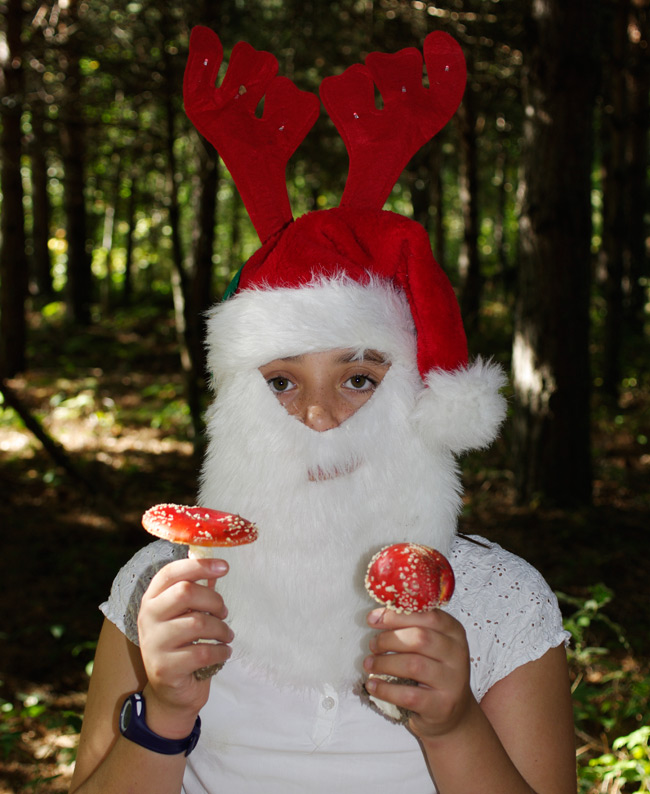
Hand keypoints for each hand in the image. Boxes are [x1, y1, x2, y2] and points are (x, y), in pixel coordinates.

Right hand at [137, 557, 231, 736]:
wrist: (171, 693)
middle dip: (214, 601)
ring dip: (221, 629)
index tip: (225, 567)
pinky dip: (221, 651)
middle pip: (185, 592)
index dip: (199, 566)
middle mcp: (147, 617)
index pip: (172, 572)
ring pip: (198, 623)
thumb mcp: (186, 614)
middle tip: (224, 613)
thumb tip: (216, 565)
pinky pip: (202, 652)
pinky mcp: (164, 668)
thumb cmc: (183, 645)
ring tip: (226, 635)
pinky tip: (223, 652)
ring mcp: (153, 643)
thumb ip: (197, 590)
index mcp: (152, 598)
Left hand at [364, 607, 472, 739]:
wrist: (454, 712)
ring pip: (414, 665)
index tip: (373, 619)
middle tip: (373, 645)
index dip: (397, 615)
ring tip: (369, 664)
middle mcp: (457, 654)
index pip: (428, 615)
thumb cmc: (434, 671)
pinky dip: (385, 689)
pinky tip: (373, 686)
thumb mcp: (431, 645)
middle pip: (420, 638)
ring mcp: (452, 682)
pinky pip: (409, 695)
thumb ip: (411, 627)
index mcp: (454, 632)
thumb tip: (376, 616)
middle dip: (389, 639)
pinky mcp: (442, 706)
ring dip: (384, 663)